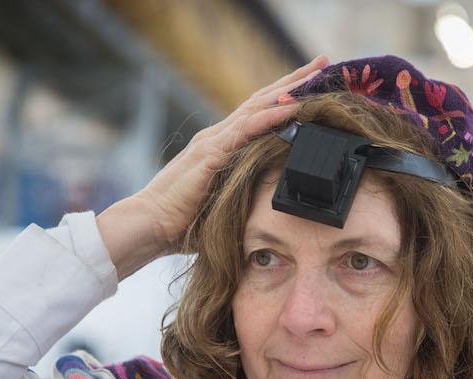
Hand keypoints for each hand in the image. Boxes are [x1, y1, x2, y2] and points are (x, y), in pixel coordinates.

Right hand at [98, 55, 329, 279]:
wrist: (149, 224)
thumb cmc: (182, 223)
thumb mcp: (222, 205)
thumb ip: (242, 195)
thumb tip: (267, 205)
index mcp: (220, 146)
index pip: (258, 113)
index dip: (285, 96)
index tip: (312, 83)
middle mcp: (217, 136)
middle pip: (262, 100)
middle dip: (293, 80)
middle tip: (323, 61)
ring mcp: (213, 142)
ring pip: (257, 107)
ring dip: (288, 90)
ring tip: (315, 74)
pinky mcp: (210, 154)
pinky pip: (247, 130)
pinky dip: (271, 117)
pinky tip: (292, 108)